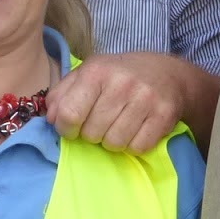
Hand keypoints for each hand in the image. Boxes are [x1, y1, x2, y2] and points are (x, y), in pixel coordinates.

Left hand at [50, 53, 183, 153]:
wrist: (168, 73)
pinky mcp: (164, 115)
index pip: (69, 114)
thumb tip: (51, 119)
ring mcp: (145, 99)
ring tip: (118, 125)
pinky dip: (133, 145)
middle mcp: (121, 83)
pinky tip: (136, 129)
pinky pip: (138, 147)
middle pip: (91, 133)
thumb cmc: (119, 76)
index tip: (73, 127)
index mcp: (97, 71)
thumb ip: (62, 94)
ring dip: (112, 141)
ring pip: (114, 143)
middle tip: (102, 122)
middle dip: (92, 133)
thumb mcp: (88, 74)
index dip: (66, 128)